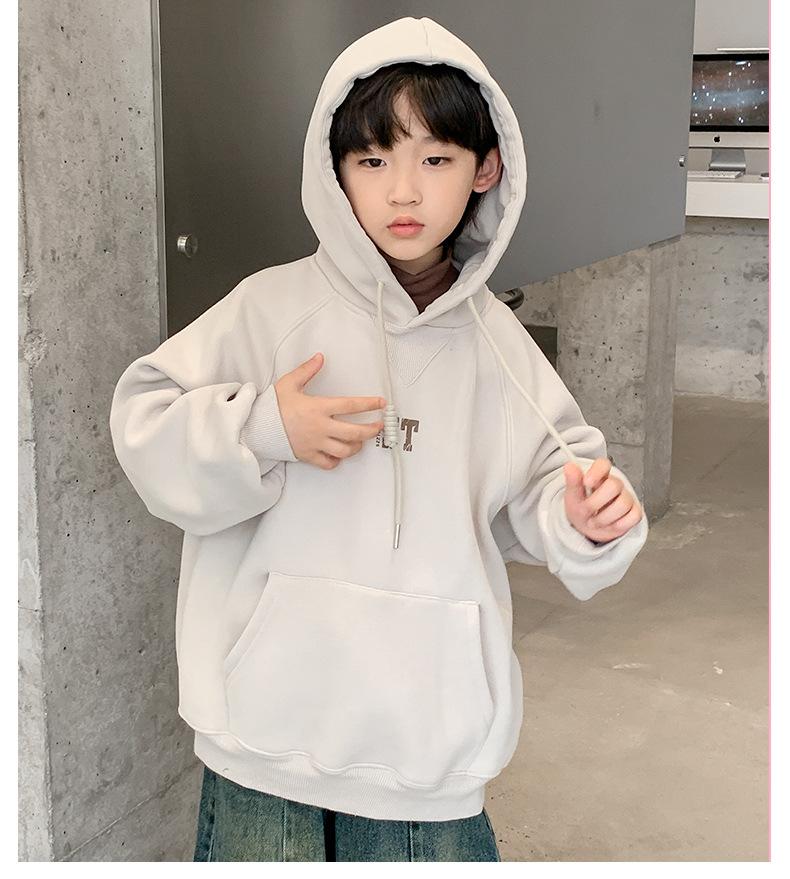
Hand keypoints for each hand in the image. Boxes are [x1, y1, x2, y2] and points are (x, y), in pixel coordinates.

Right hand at [274, 353, 384, 470]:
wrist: (256, 427)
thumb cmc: (273, 407)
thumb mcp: (289, 383)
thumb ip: (307, 370)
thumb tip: (320, 358)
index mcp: (318, 408)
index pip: (350, 406)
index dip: (369, 404)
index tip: (381, 403)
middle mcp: (320, 427)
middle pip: (355, 432)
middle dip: (372, 430)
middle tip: (379, 426)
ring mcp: (315, 443)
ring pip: (345, 450)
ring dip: (357, 446)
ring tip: (360, 441)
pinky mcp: (308, 455)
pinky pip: (328, 463)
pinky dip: (337, 461)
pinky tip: (339, 455)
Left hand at [562, 458, 642, 543]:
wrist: (588, 527)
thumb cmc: (581, 507)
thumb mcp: (573, 496)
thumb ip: (572, 481)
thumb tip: (570, 466)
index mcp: (598, 477)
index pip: (603, 464)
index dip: (597, 471)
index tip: (586, 482)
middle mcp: (615, 485)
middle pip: (614, 485)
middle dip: (596, 503)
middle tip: (585, 510)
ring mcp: (626, 498)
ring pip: (623, 504)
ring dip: (604, 518)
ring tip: (594, 521)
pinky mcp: (634, 512)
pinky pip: (634, 516)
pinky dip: (618, 525)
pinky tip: (609, 524)